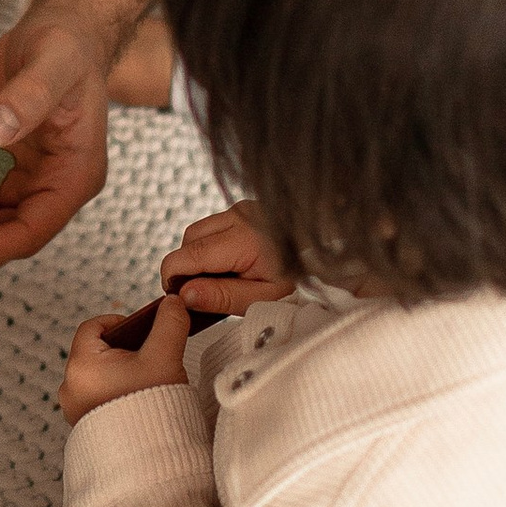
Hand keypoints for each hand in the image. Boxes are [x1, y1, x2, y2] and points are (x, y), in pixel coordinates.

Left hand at [59, 294, 192, 426]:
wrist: (148, 460)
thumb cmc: (152, 408)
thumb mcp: (164, 357)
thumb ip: (169, 324)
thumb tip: (173, 302)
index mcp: (81, 365)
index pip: (92, 327)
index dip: (118, 321)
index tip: (141, 329)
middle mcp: (69, 386)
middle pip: (94, 352)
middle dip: (122, 349)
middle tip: (148, 356)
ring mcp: (73, 409)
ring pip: (96, 376)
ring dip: (119, 372)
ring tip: (146, 380)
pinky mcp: (83, 426)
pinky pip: (96, 398)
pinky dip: (114, 393)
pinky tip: (137, 400)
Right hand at [161, 201, 293, 314]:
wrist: (332, 248)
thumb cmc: (304, 275)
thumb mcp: (264, 297)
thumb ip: (222, 297)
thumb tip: (185, 295)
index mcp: (243, 240)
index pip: (186, 256)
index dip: (173, 278)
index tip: (178, 297)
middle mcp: (239, 216)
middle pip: (189, 240)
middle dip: (188, 266)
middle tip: (203, 292)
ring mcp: (243, 208)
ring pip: (200, 231)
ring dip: (201, 255)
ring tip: (223, 278)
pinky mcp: (246, 208)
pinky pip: (217, 225)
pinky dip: (216, 245)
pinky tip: (234, 262)